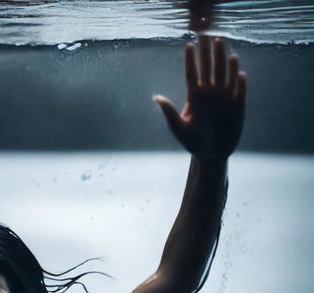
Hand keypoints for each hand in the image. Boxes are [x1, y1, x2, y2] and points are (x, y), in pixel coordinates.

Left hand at [154, 36, 246, 159]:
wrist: (212, 153)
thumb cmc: (193, 142)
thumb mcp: (179, 129)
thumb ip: (170, 113)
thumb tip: (156, 98)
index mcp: (194, 97)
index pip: (192, 74)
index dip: (191, 60)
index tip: (189, 44)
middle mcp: (210, 93)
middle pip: (209, 68)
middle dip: (208, 52)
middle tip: (207, 34)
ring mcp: (225, 97)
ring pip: (225, 73)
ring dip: (224, 59)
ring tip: (222, 43)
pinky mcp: (238, 104)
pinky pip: (240, 89)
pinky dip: (239, 81)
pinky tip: (238, 73)